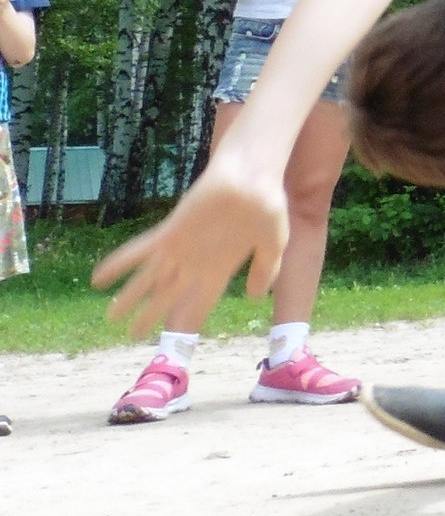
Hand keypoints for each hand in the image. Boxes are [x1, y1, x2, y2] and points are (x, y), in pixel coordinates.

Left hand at [92, 156, 289, 338]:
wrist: (251, 176)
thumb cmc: (267, 208)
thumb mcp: (274, 244)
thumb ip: (266, 270)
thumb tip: (256, 297)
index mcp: (221, 269)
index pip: (201, 302)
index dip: (189, 320)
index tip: (178, 338)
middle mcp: (195, 263)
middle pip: (167, 296)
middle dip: (150, 315)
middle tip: (133, 335)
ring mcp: (180, 248)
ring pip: (148, 279)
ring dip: (129, 297)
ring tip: (110, 317)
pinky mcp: (169, 232)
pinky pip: (138, 252)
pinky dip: (119, 265)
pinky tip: (99, 278)